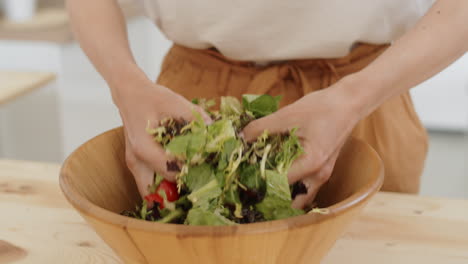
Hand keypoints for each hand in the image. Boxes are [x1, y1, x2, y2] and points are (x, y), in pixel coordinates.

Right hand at [114, 78, 210, 197]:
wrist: (130, 93)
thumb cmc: (151, 97)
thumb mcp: (176, 103)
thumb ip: (197, 118)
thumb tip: (217, 131)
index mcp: (145, 149)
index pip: (172, 173)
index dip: (192, 172)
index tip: (209, 167)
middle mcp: (136, 163)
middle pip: (158, 193)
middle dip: (180, 193)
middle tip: (201, 184)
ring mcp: (135, 166)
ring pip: (151, 193)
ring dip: (170, 192)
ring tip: (192, 183)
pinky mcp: (138, 165)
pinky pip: (150, 184)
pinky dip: (164, 185)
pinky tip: (182, 176)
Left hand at [242, 82, 361, 208]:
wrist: (349, 102)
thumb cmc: (322, 107)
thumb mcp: (287, 115)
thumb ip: (261, 128)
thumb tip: (239, 138)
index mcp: (312, 165)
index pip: (279, 183)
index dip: (258, 179)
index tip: (241, 173)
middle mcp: (319, 176)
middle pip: (290, 200)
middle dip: (269, 194)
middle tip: (249, 183)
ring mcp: (322, 175)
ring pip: (298, 196)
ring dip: (280, 190)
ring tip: (260, 177)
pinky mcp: (322, 169)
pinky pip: (304, 186)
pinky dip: (290, 182)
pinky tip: (276, 169)